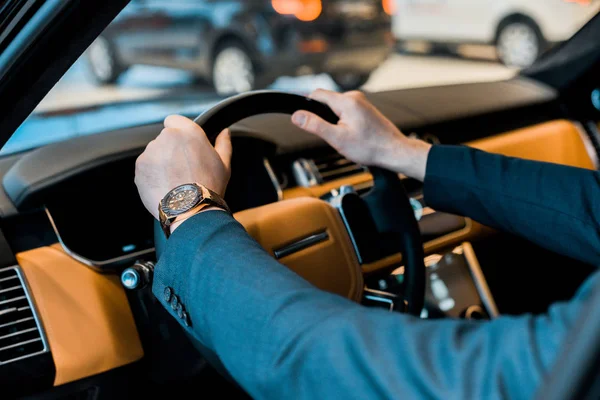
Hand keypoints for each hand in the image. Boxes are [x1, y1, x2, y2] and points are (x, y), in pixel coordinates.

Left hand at [135, 115, 231, 220]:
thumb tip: (225, 132)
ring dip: (160, 163)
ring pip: (154, 154)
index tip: (183, 146)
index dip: (178, 132)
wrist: (190, 209)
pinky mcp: (140, 166)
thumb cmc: (209, 187)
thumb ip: (223, 144)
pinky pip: (145, 168)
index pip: (173, 120)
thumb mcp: (224, 164)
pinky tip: (165, 187)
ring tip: (174, 181)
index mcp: (188, 132)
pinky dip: (152, 175)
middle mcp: (167, 137)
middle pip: (164, 139)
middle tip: (182, 169)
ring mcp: (151, 151)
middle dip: (170, 150)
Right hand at [291, 89, 430, 180]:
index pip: (316, 94)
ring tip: (345, 138)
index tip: (303, 119)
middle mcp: (355, 97)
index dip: (306, 106)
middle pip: (326, 102)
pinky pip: (346, 112)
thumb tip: (297, 116)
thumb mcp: (337, 138)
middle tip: (332, 136)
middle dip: (322, 118)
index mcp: (346, 101)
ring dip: (334, 122)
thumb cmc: (370, 147)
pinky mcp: (365, 110)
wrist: (394, 152)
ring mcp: (361, 103)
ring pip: (336, 108)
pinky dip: (343, 123)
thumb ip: (315, 125)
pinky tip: (352, 136)